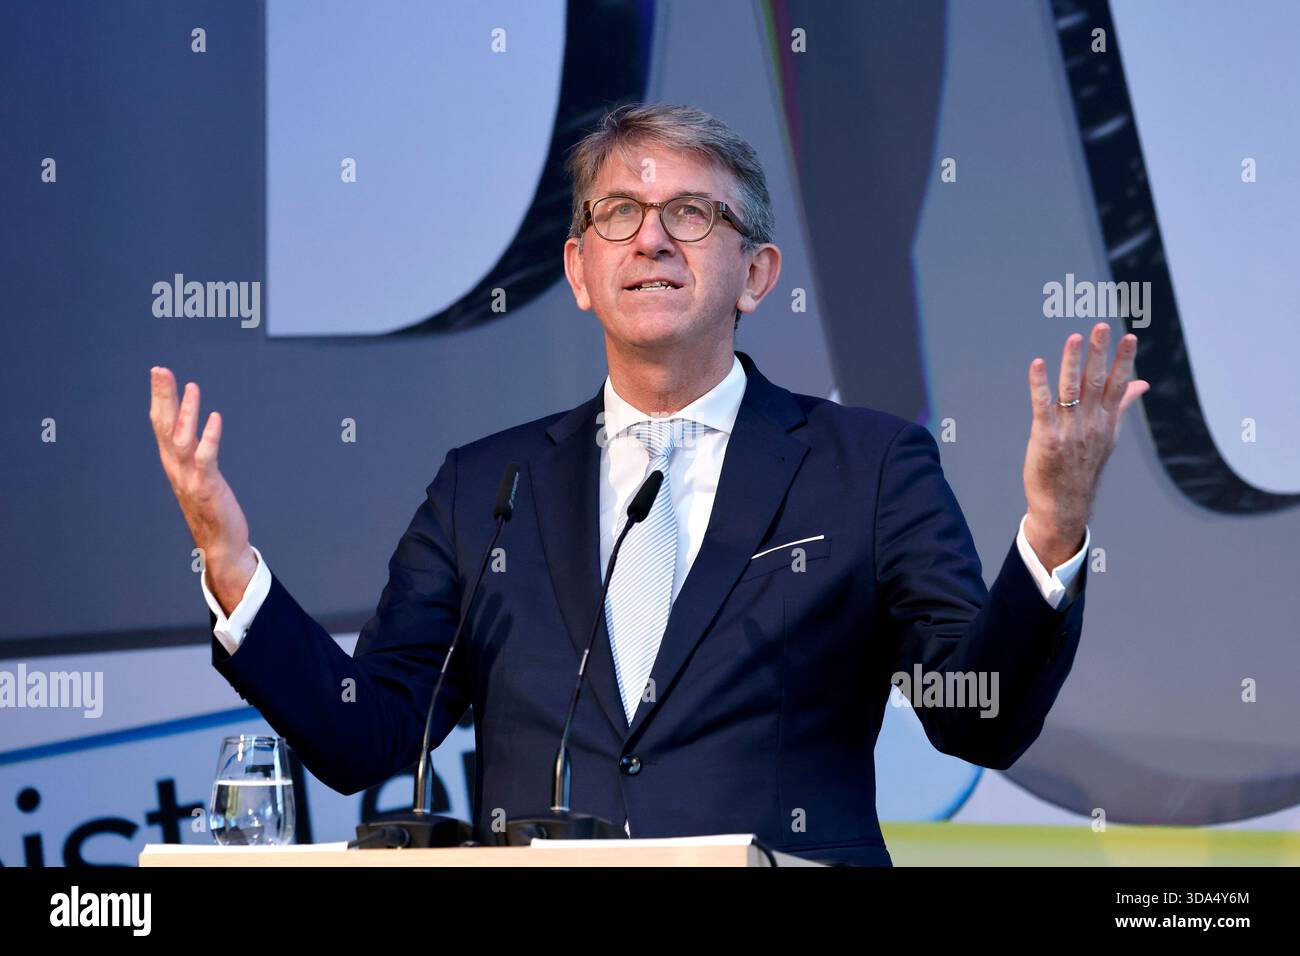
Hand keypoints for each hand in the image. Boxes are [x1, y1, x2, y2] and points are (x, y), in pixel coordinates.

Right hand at [149, 367, 256, 613]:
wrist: (220, 546)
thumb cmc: (211, 511)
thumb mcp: (197, 478)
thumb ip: (193, 457)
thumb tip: (192, 435)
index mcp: (173, 464)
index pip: (160, 425)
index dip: (159, 399)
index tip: (159, 374)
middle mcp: (176, 469)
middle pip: (164, 426)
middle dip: (162, 396)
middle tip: (160, 370)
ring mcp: (189, 478)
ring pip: (181, 438)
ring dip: (185, 411)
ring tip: (190, 386)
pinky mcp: (206, 487)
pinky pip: (206, 458)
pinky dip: (209, 437)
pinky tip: (215, 417)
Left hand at [1023, 323, 1148, 567]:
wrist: (1065, 506)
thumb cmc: (1083, 467)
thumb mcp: (1108, 436)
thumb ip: (1122, 406)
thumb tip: (1142, 384)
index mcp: (1107, 422)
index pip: (1119, 385)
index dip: (1125, 360)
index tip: (1130, 336)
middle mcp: (1091, 424)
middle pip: (1097, 382)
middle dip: (1100, 353)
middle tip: (1101, 327)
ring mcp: (1069, 431)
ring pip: (1071, 390)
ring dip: (1072, 362)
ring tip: (1074, 337)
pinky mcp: (1046, 438)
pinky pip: (1043, 406)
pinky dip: (1040, 384)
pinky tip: (1038, 364)